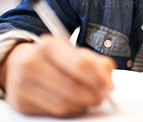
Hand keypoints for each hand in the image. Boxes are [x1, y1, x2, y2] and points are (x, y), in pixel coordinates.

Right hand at [1, 34, 115, 116]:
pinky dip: (71, 109)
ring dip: (83, 105)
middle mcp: (32, 63)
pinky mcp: (21, 102)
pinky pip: (54, 112)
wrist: (17, 62)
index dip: (98, 79)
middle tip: (103, 97)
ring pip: (63, 103)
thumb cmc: (52, 57)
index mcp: (49, 45)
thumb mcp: (74, 51)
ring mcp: (23, 84)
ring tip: (92, 100)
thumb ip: (95, 62)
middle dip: (93, 95)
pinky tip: (77, 103)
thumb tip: (107, 81)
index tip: (109, 87)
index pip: (80, 65)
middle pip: (71, 87)